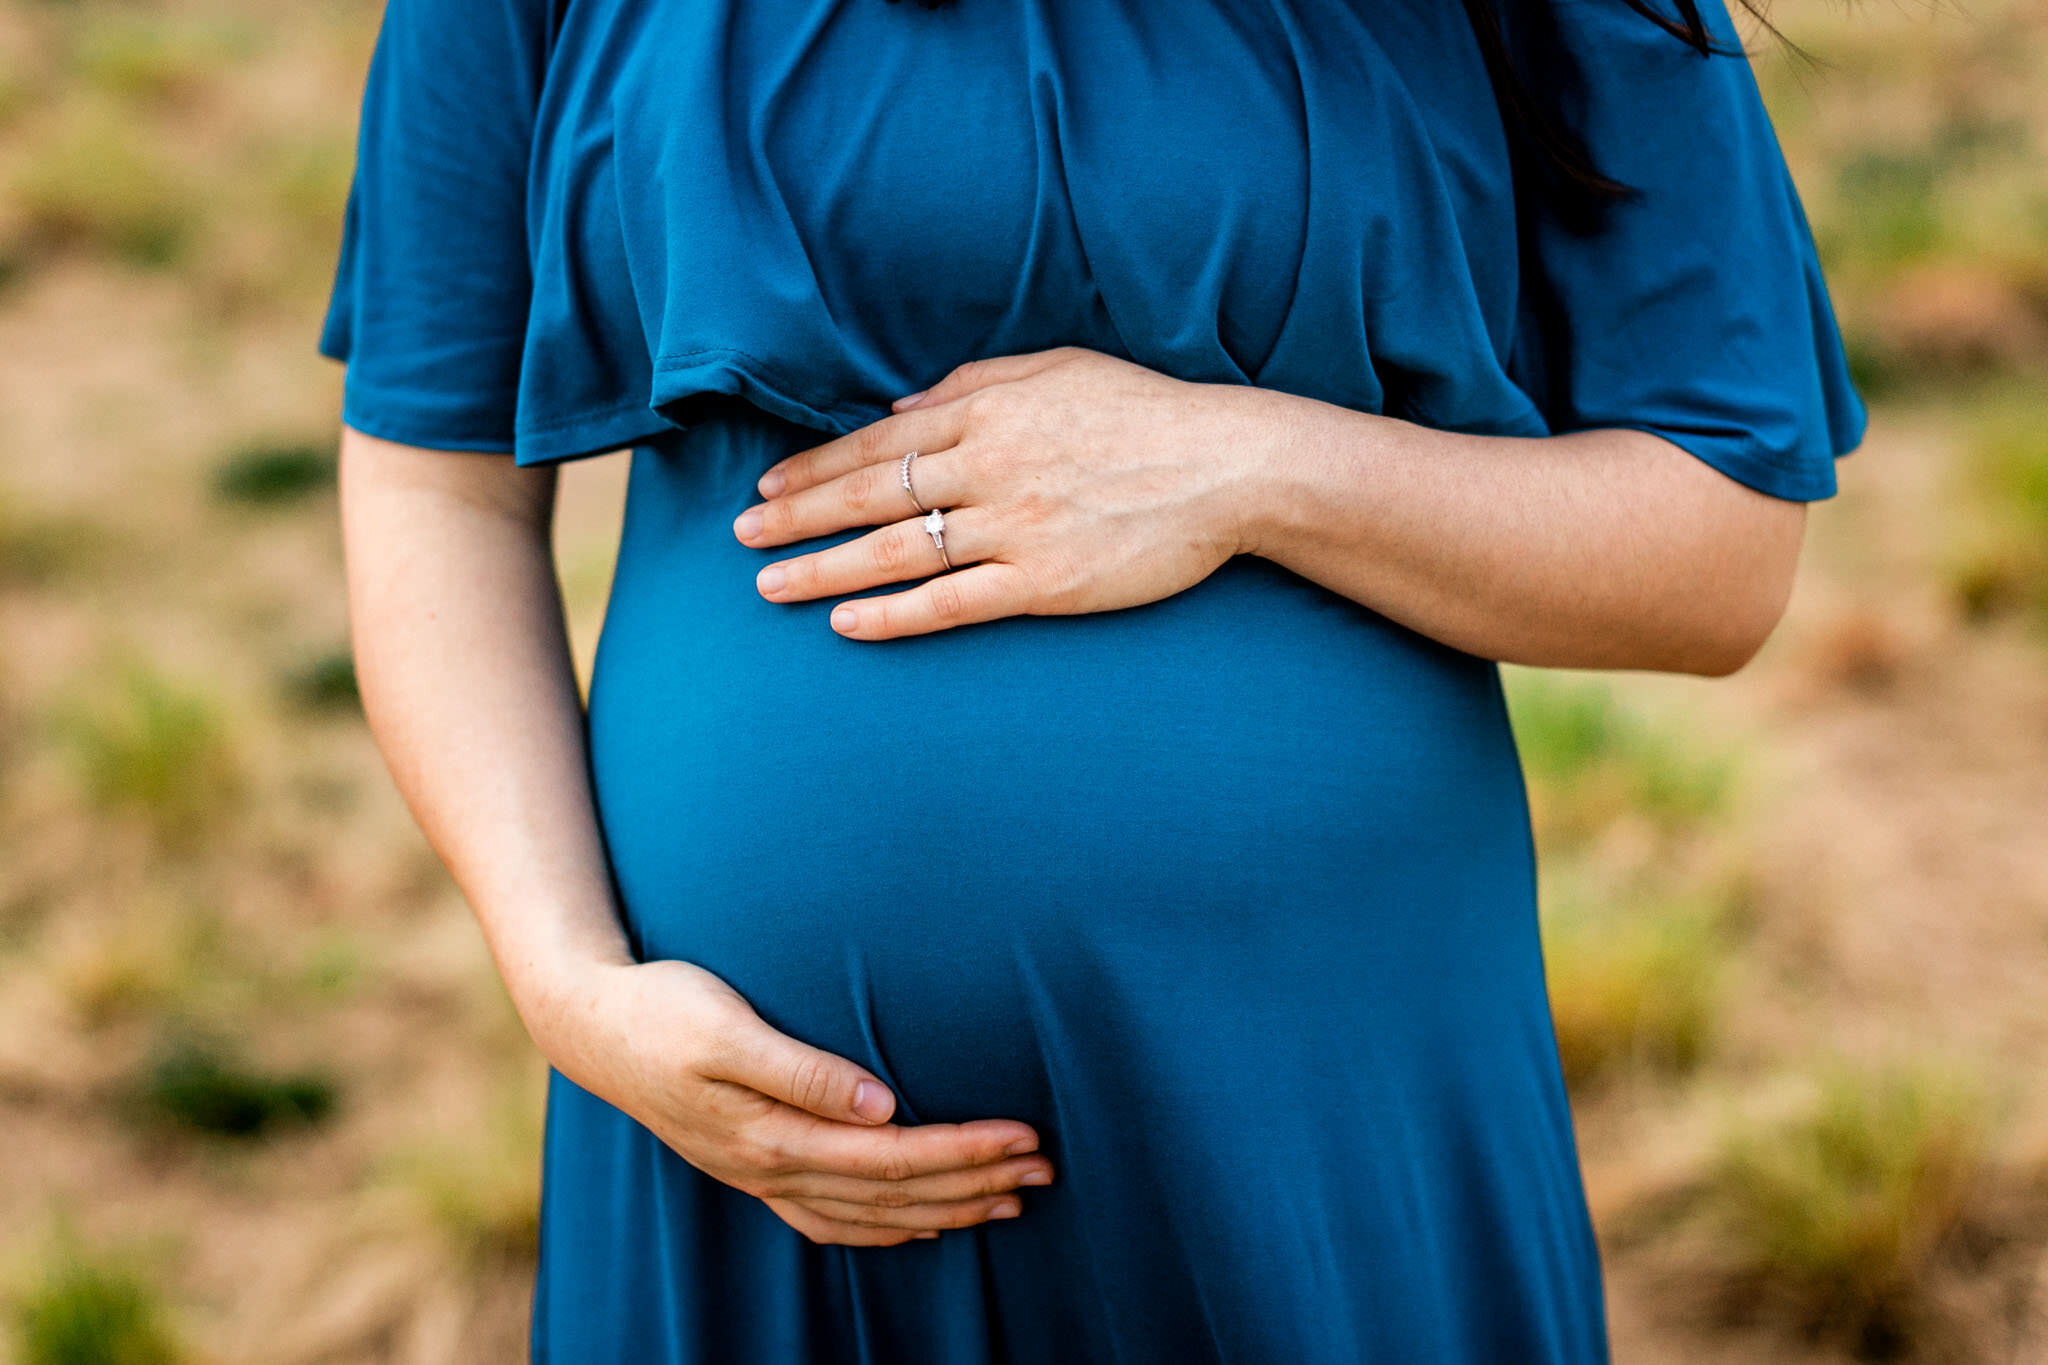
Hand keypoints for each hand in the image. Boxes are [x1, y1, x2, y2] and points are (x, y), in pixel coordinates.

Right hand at [521, 957, 1053, 1245]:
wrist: (589, 1023)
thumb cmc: (663, 1008)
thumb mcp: (728, 1027)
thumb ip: (804, 1070)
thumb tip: (883, 1106)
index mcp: (774, 1134)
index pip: (894, 1156)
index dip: (965, 1151)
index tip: (1026, 1138)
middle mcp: (772, 1167)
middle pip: (895, 1193)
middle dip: (975, 1182)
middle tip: (1046, 1169)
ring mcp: (761, 1175)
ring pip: (871, 1213)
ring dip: (945, 1208)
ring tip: (1009, 1201)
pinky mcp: (753, 1165)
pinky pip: (832, 1218)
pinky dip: (885, 1227)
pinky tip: (922, 1224)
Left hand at [732, 347, 1274, 639]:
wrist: (1227, 466)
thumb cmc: (1144, 413)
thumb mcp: (1056, 370)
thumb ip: (972, 384)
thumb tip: (900, 407)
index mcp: (987, 412)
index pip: (878, 444)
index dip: (816, 467)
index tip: (769, 485)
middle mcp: (988, 468)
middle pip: (870, 496)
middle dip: (796, 517)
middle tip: (740, 536)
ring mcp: (1014, 528)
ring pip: (895, 552)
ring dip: (824, 569)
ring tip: (769, 585)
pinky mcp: (1044, 583)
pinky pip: (951, 603)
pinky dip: (893, 615)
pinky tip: (845, 624)